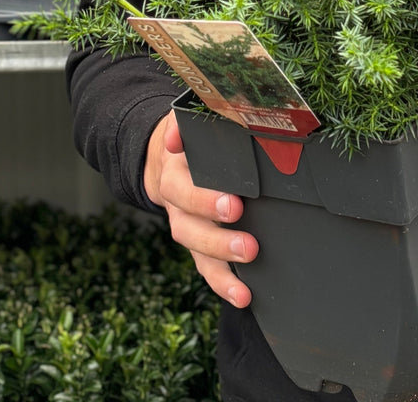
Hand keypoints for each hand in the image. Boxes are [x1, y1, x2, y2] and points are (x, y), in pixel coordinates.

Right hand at [144, 111, 258, 307]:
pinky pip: (206, 269)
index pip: (182, 187)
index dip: (203, 199)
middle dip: (218, 237)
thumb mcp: (187, 122)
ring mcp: (186, 226)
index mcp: (174, 171)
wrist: (168, 158)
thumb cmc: (192, 138)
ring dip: (222, 264)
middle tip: (249, 242)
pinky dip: (223, 284)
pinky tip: (243, 296)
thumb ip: (184, 122)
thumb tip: (175, 136)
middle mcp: (176, 204)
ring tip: (248, 270)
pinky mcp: (197, 245)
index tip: (234, 203)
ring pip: (196, 251)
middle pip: (188, 226)